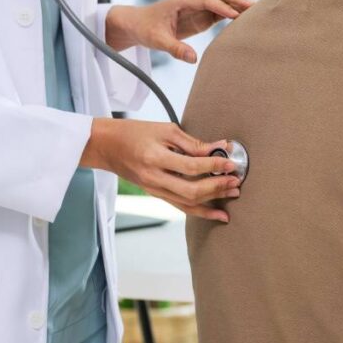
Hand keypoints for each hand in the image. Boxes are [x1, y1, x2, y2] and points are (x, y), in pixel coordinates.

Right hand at [80, 118, 239, 221]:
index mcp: (155, 158)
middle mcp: (154, 179)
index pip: (191, 166)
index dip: (214, 166)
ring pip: (188, 203)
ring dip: (213, 201)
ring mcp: (153, 190)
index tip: (231, 163)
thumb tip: (219, 148)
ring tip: (232, 195)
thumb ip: (192, 143)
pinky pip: (180, 206)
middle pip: (192, 190)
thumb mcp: (164, 130)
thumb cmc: (134, 133)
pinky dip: (200, 210)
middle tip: (236, 182)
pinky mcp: (155, 194)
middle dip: (217, 187)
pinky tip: (217, 212)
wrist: (106, 146)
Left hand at [105, 0, 253, 62]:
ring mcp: (198, 4)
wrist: (138, 24)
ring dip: (238, 3)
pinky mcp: (202, 14)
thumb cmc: (145, 30)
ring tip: (257, 13)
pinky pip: (221, 10)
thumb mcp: (157, 41)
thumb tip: (193, 59)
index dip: (221, 6)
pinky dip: (234, 12)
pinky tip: (247, 20)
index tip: (236, 14)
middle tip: (255, 8)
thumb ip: (175, 49)